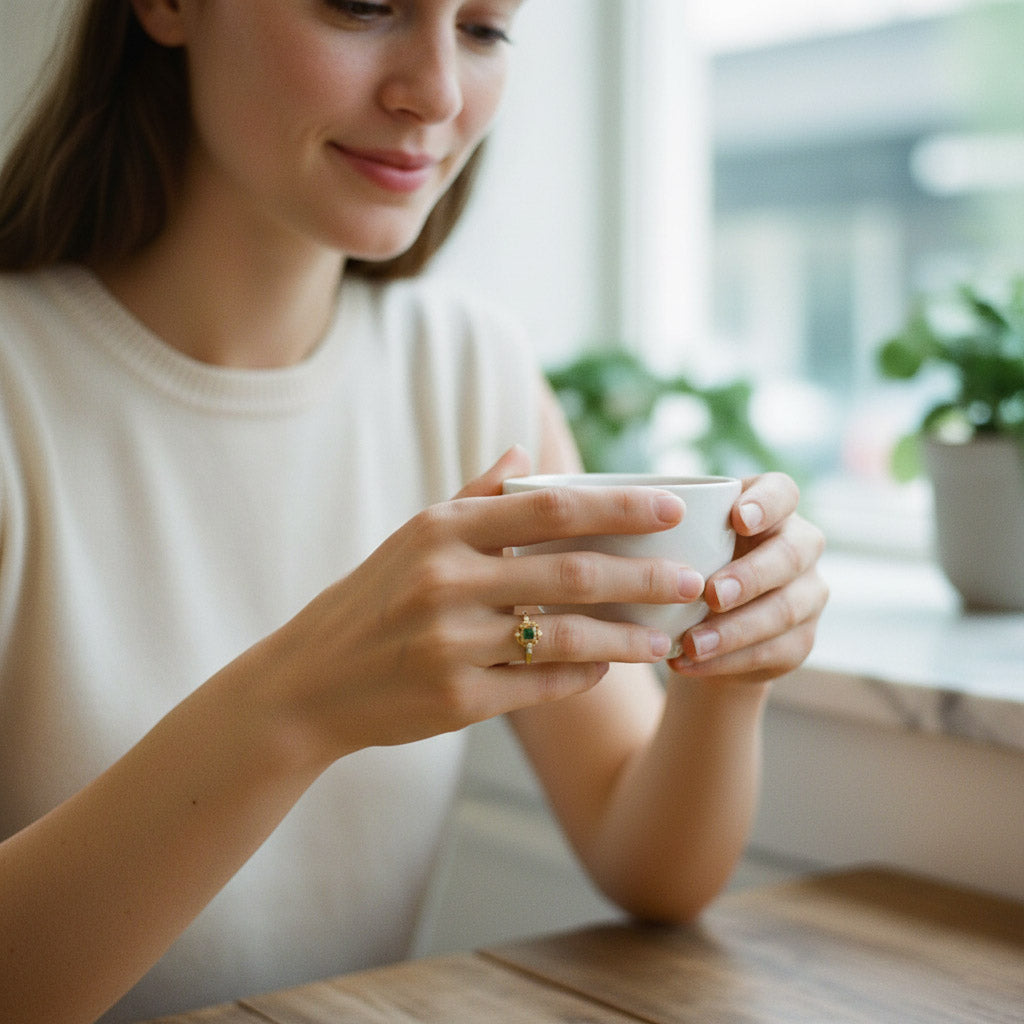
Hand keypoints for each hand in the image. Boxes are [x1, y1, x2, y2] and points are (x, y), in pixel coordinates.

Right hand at [252, 447, 703, 762]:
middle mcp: (447, 581)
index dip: (619, 506)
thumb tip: (526, 454)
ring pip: (566, 636)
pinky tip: (607, 668)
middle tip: (694, 580)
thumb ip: (474, 496)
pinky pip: (540, 685)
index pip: (551, 507)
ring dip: (627, 638)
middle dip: (644, 576)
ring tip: (667, 638)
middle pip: (573, 571)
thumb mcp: (413, 538)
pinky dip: (582, 674)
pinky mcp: (456, 701)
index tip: (672, 507)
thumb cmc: (371, 601)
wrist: (310, 684)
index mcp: (443, 531)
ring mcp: (451, 644)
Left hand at [668, 472, 827, 683]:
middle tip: (712, 594)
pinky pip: (772, 651)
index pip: (783, 492)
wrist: (704, 628)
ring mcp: (807, 595)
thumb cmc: (686, 565)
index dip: (766, 504)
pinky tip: (689, 663)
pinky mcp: (801, 640)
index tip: (737, 519)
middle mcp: (800, 547)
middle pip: (789, 556)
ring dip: (734, 630)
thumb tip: (617, 522)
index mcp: (773, 509)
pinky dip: (726, 660)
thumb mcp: (679, 541)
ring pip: (783, 611)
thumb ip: (667, 528)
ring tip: (691, 643)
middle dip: (749, 577)